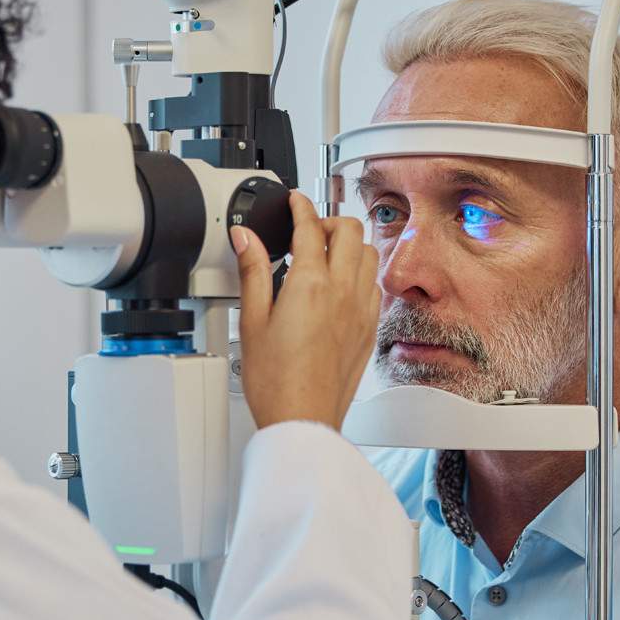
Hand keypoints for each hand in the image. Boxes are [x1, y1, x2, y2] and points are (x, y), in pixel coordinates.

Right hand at [231, 190, 379, 431]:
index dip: (300, 206)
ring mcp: (361, 310)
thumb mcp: (251, 321)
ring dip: (350, 244)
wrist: (303, 419)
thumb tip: (245, 238)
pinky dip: (360, 272)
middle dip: (329, 219)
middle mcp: (343, 292)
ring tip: (326, 254)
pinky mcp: (369, 329)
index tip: (294, 201)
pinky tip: (341, 285)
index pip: (310, 227)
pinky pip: (374, 284)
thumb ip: (252, 271)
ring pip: (369, 254)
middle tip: (309, 229)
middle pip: (350, 230)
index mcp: (311, 285)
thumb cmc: (276, 381)